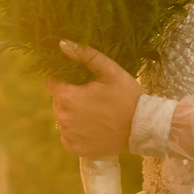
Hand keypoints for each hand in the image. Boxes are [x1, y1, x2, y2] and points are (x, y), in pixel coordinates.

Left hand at [46, 41, 142, 156]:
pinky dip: (76, 131)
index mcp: (67, 97)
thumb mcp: (109, 70)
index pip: (51, 83)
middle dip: (69, 96)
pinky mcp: (75, 149)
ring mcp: (68, 136)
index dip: (63, 79)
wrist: (142, 128)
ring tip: (94, 112)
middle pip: (57, 101)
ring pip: (62, 118)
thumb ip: (85, 55)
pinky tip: (92, 127)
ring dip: (72, 114)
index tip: (78, 81)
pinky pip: (68, 136)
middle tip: (91, 97)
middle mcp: (62, 118)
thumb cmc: (127, 96)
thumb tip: (62, 43)